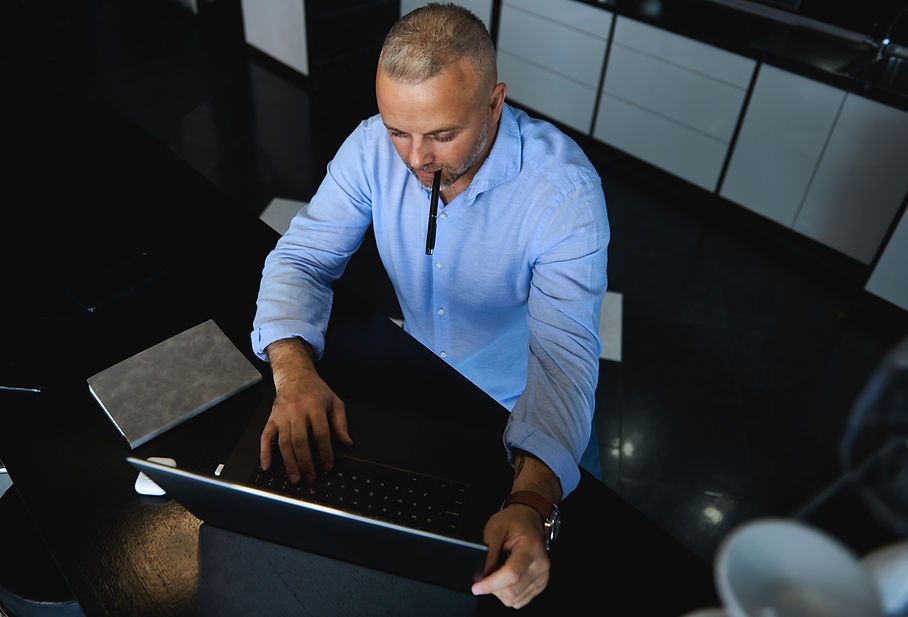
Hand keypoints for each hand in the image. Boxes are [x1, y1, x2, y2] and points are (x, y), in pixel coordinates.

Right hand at [259, 338, 352, 482]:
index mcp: (315, 406)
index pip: (321, 433)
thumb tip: (347, 442)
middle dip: (306, 462)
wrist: (294, 375)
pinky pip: (265, 437)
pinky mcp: (271, 419)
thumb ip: (341, 423)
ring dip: (289, 463)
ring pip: (284, 443)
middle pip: (300, 441)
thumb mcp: (334, 402)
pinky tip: (267, 466)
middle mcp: (297, 411)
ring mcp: (282, 415)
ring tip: (296, 477)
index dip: (325, 452)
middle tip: (311, 477)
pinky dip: (265, 453)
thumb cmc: (315, 390)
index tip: (327, 465)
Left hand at [471, 504, 549, 607]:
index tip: (477, 586)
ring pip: (514, 599)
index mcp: (531, 548)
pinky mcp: (540, 584)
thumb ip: (488, 551)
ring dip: (500, 591)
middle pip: (512, 591)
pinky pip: (519, 601)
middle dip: (492, 587)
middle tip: (485, 574)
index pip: (512, 574)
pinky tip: (505, 579)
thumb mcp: (495, 527)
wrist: (528, 519)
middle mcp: (540, 565)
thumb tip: (481, 573)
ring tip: (497, 572)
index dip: (491, 584)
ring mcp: (542, 576)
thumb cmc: (514, 521)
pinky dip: (508, 594)